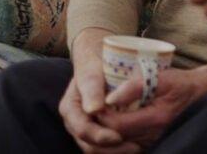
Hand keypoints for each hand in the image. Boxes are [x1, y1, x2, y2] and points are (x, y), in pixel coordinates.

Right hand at [59, 30, 139, 153]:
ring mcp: (85, 130)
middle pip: (90, 146)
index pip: (82, 130)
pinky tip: (135, 144)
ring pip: (98, 151)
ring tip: (137, 147)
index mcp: (70, 108)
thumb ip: (91, 86)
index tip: (118, 136)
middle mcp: (75, 123)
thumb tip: (93, 109)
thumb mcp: (91, 69)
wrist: (98, 61)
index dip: (100, 136)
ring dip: (117, 152)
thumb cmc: (94, 63)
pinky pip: (106, 149)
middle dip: (112, 149)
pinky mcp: (97, 133)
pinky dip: (119, 149)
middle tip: (135, 146)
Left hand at [96, 66, 206, 148]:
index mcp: (156, 118)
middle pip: (116, 138)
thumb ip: (133, 86)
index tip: (95, 103)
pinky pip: (127, 146)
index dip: (102, 116)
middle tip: (92, 110)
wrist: (198, 92)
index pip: (118, 125)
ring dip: (106, 134)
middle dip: (100, 126)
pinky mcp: (151, 143)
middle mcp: (154, 134)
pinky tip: (110, 125)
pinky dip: (116, 138)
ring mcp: (153, 141)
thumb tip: (109, 98)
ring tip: (99, 118)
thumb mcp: (158, 76)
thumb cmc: (178, 82)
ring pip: (120, 146)